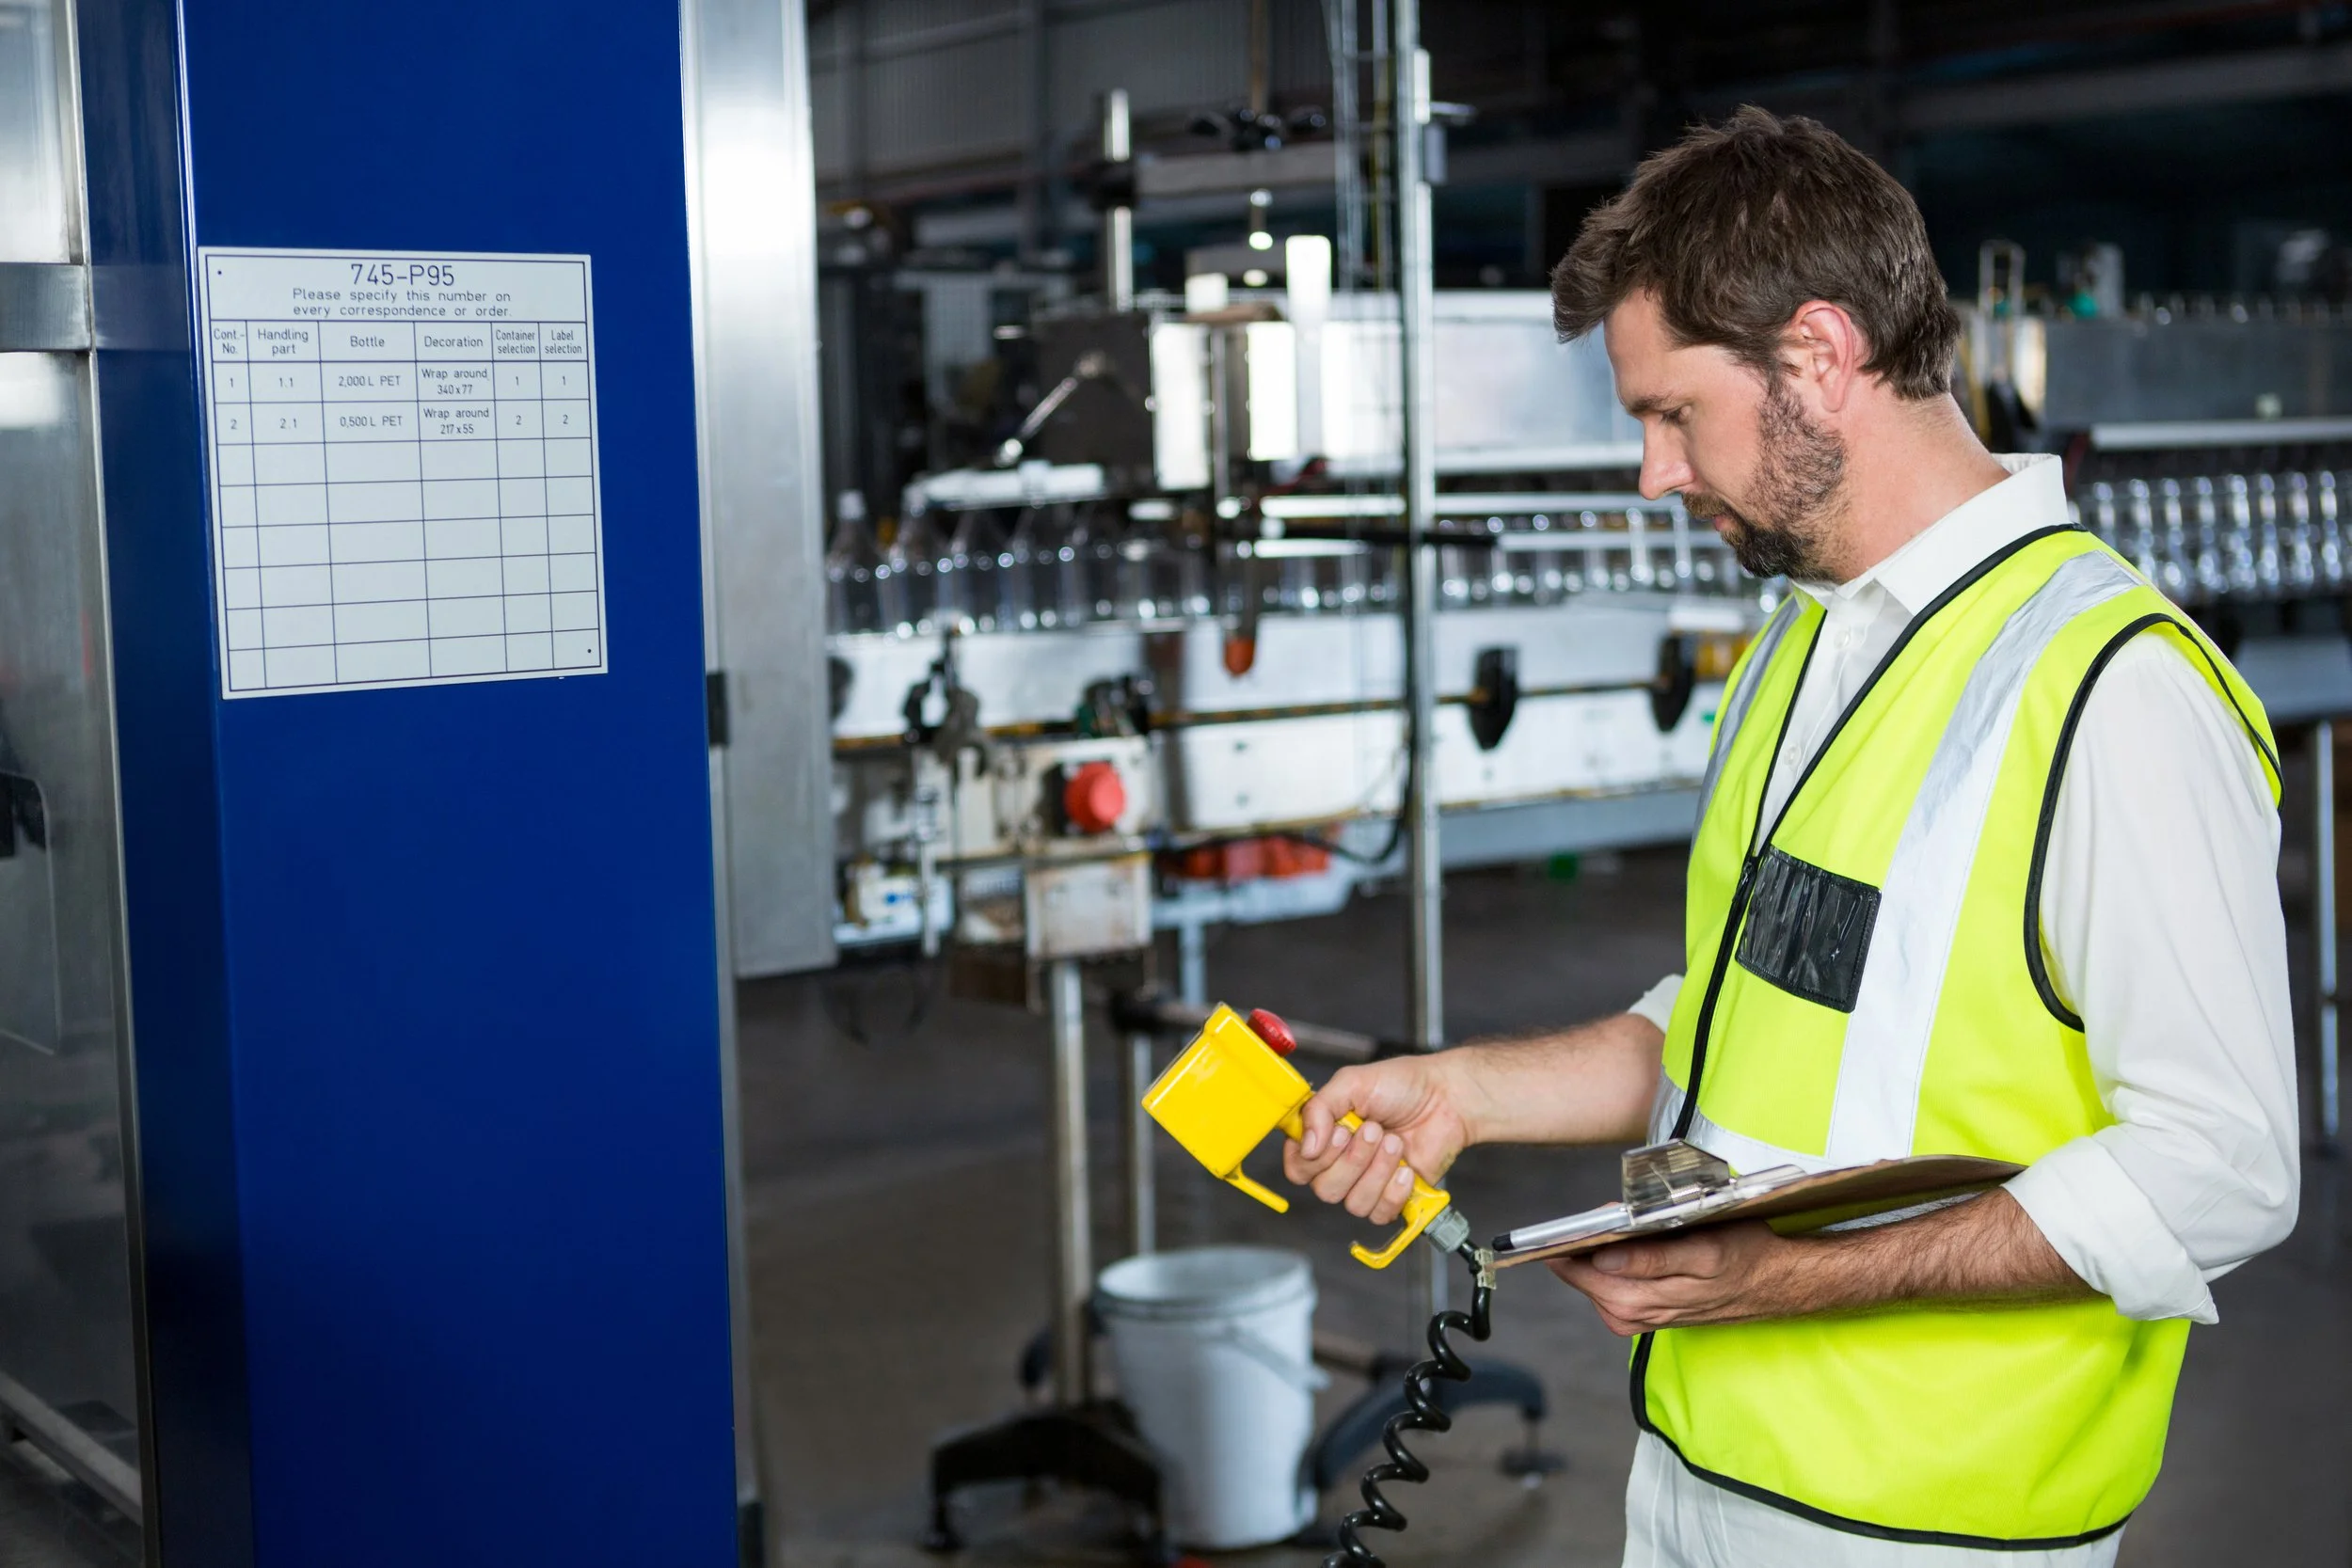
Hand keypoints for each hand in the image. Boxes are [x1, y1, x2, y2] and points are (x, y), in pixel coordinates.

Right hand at [1280, 1055, 1471, 1226]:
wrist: (1447, 1098)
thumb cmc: (1402, 1085)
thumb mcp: (1352, 1083)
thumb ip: (1318, 1109)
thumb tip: (1305, 1146)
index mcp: (1323, 1135)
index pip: (1298, 1167)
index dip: (1314, 1159)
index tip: (1340, 1133)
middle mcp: (1340, 1163)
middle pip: (1325, 1189)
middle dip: (1354, 1160)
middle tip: (1374, 1130)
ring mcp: (1366, 1182)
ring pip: (1354, 1203)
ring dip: (1378, 1171)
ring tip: (1395, 1142)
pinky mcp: (1392, 1197)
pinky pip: (1381, 1212)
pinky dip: (1395, 1190)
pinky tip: (1406, 1168)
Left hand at [1548, 1222, 1806, 1334]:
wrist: (1779, 1283)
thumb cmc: (1746, 1253)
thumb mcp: (1705, 1245)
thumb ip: (1651, 1256)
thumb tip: (1603, 1259)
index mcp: (1662, 1293)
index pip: (1595, 1276)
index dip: (1573, 1252)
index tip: (1561, 1233)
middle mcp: (1653, 1311)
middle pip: (1591, 1287)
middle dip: (1577, 1258)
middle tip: (1573, 1231)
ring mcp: (1654, 1318)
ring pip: (1601, 1296)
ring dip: (1591, 1270)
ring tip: (1591, 1242)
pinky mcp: (1657, 1319)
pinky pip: (1616, 1304)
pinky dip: (1607, 1282)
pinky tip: (1610, 1262)